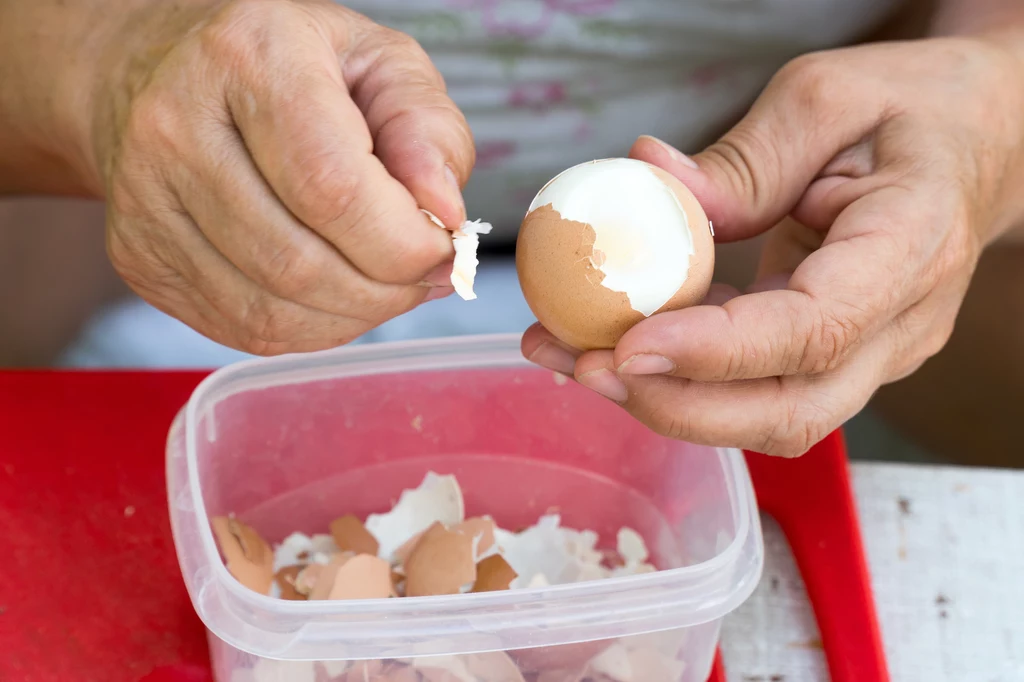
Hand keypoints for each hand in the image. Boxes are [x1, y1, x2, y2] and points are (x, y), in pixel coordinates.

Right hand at [90, 0, 472, 353]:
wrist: (158, 71)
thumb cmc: (286, 65)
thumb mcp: (378, 61)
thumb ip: (427, 127)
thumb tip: (444, 211)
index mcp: (248, 58)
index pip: (333, 186)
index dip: (404, 242)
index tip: (442, 247)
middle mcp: (177, 127)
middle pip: (300, 263)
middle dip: (387, 289)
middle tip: (424, 273)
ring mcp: (145, 200)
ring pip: (271, 310)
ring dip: (353, 316)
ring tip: (386, 284)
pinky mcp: (139, 257)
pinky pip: (243, 328)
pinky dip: (311, 329)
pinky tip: (336, 295)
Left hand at [523, 35, 1023, 456]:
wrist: (982, 141)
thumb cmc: (916, 108)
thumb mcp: (830, 96)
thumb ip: (746, 156)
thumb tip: (653, 185)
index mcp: (912, 248)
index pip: (814, 331)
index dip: (717, 353)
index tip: (628, 347)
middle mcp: (900, 325)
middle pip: (789, 411)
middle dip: (676, 405)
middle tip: (583, 364)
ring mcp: (873, 353)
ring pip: (768, 417)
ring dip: (667, 402)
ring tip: (573, 357)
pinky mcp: (838, 356)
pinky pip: (758, 389)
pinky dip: (684, 381)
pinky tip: (616, 348)